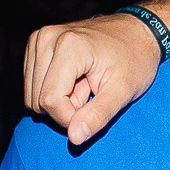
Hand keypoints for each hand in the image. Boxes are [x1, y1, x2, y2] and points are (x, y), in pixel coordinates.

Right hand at [23, 13, 162, 146]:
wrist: (137, 31)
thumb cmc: (135, 59)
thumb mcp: (124, 91)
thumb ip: (98, 115)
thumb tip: (74, 137)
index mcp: (69, 45)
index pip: (51, 100)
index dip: (70, 117)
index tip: (94, 111)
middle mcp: (47, 38)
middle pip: (38, 99)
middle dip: (66, 107)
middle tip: (92, 91)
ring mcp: (39, 39)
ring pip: (32, 95)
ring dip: (60, 100)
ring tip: (86, 83)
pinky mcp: (36, 44)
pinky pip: (33, 86)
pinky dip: (55, 90)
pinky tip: (76, 78)